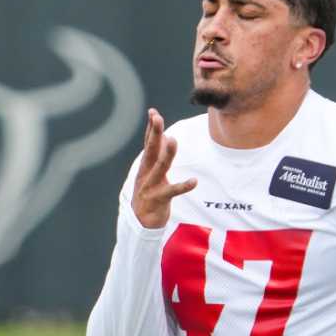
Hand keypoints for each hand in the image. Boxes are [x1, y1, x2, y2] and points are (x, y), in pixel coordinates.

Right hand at [130, 108, 196, 228]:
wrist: (141, 223)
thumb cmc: (149, 194)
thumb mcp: (151, 173)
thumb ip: (157, 156)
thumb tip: (164, 135)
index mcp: (145, 166)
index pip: (148, 143)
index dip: (150, 128)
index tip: (153, 112)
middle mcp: (146, 174)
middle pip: (150, 150)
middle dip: (154, 134)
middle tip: (157, 118)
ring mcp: (151, 186)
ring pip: (159, 168)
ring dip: (166, 154)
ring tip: (173, 140)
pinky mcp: (159, 199)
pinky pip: (172, 191)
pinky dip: (183, 186)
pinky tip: (194, 181)